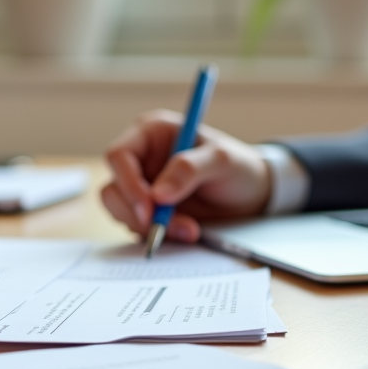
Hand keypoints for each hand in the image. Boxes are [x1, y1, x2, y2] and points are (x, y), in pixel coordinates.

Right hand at [102, 109, 272, 242]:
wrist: (253, 196)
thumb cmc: (238, 166)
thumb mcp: (221, 160)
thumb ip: (189, 169)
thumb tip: (158, 194)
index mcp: (151, 133)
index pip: (118, 155)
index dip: (127, 182)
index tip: (148, 207)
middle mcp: (141, 159)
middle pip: (114, 188)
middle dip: (138, 213)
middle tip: (164, 228)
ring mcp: (142, 186)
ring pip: (121, 211)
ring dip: (149, 227)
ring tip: (188, 230)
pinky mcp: (148, 210)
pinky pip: (137, 227)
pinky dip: (157, 234)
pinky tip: (185, 232)